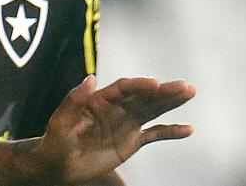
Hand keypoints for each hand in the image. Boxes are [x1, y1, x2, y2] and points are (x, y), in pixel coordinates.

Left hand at [32, 76, 195, 182]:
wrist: (57, 166)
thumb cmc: (55, 142)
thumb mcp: (59, 122)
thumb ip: (73, 100)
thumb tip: (90, 78)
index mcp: (100, 100)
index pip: (124, 88)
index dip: (140, 85)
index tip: (155, 84)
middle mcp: (117, 108)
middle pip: (144, 96)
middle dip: (165, 91)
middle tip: (184, 86)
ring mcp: (127, 123)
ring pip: (153, 110)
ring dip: (172, 102)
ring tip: (190, 92)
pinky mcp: (132, 140)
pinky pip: (155, 134)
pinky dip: (171, 131)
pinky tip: (188, 129)